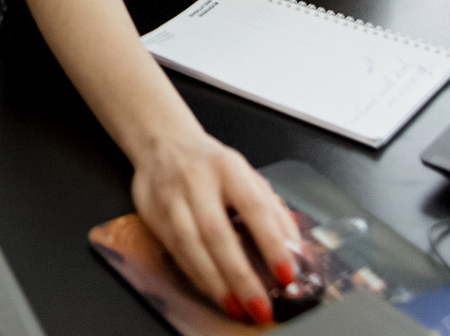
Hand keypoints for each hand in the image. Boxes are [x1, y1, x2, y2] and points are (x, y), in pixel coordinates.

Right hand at [130, 127, 300, 325]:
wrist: (163, 143)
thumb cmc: (211, 164)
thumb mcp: (247, 175)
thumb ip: (272, 210)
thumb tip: (295, 250)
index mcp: (228, 167)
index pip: (254, 207)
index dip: (272, 242)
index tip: (286, 273)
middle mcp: (197, 181)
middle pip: (218, 233)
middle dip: (241, 275)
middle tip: (260, 304)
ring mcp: (171, 198)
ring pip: (191, 246)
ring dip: (216, 282)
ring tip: (237, 306)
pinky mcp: (153, 214)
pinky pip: (176, 252)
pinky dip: (197, 276)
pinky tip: (214, 291)